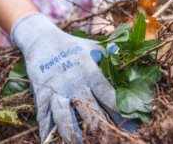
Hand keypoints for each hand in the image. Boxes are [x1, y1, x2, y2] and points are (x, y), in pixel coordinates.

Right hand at [11, 14, 135, 142]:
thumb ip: (109, 53)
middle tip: (111, 139)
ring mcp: (56, 89)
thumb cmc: (70, 45)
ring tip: (79, 143)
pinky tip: (47, 140)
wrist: (40, 39)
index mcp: (88, 71)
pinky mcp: (42, 94)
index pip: (105, 91)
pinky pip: (44, 115)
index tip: (131, 124)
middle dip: (100, 126)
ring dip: (71, 131)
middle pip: (87, 108)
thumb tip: (125, 54)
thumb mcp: (91, 46)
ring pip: (64, 114)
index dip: (118, 108)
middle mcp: (73, 82)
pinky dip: (46, 129)